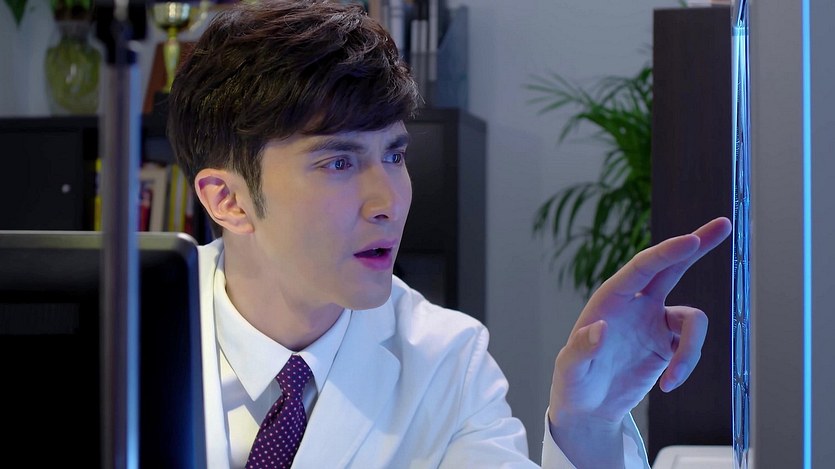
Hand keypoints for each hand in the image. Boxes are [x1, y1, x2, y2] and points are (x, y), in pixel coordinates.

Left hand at [548, 217, 730, 461]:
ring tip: (673, 379)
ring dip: (692, 349)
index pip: (642, 268)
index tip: (690, 241)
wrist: (588, 407)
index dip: (667, 252)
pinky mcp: (667, 344)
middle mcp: (635, 304)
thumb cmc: (573, 383)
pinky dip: (687, 364)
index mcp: (610, 299)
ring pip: (693, 319)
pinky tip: (668, 385)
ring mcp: (653, 322)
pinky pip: (691, 345)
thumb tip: (599, 328)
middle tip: (723, 225)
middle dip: (697, 245)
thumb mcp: (570, 370)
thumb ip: (581, 349)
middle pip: (672, 267)